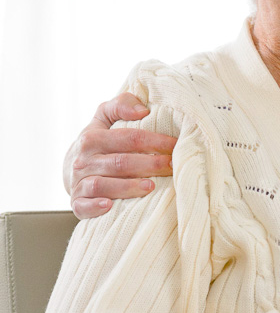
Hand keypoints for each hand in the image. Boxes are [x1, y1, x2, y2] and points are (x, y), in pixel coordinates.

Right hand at [64, 93, 176, 218]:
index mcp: (92, 138)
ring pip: (103, 185)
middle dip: (150, 164)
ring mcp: (78, 183)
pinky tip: (110, 206)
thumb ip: (121, 105)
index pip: (129, 138)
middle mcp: (84, 160)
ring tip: (151, 187)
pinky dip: (95, 207)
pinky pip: (83, 206)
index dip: (155, 141)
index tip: (177, 145)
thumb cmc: (98, 141)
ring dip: (127, 187)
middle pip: (120, 162)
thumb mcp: (104, 118)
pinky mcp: (76, 203)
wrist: (69, 167)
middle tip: (173, 166)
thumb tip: (143, 110)